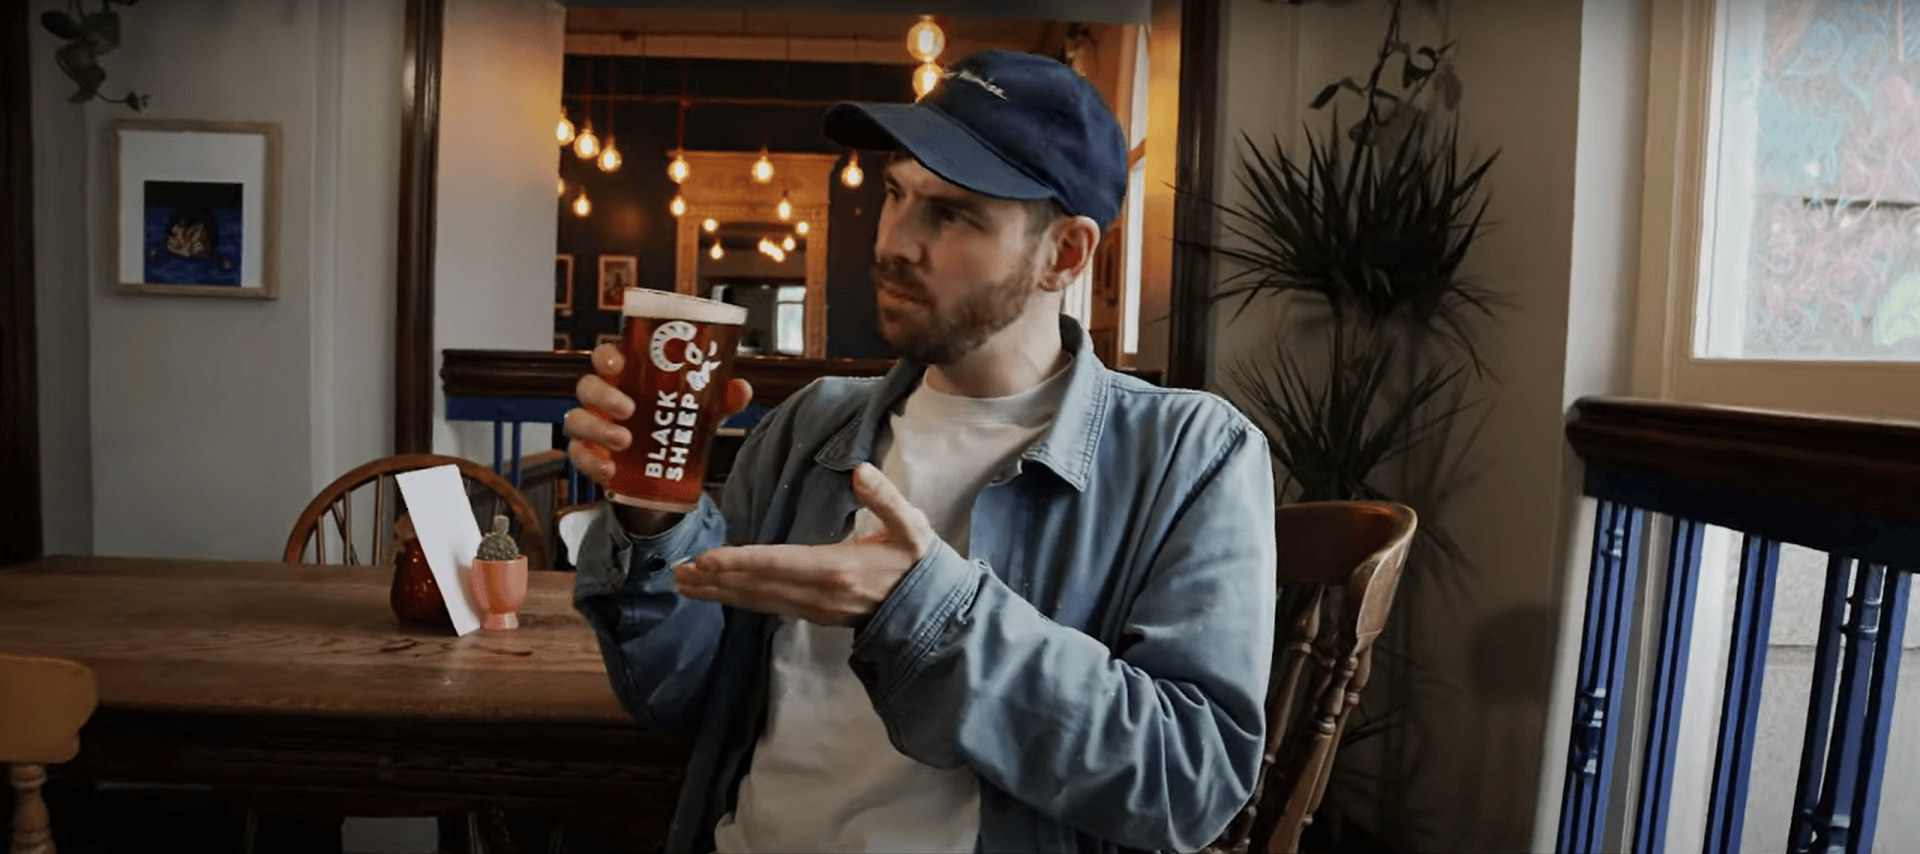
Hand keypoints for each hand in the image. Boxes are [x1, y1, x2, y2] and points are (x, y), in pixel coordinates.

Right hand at [564, 342, 752, 488]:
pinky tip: (609, 469)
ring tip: (624, 441)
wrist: (664, 470)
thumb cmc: (675, 422)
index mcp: (627, 377)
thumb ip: (721, 397)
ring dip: (597, 429)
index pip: (606, 357)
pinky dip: (590, 462)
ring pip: (577, 420)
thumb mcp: (701, 409)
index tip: (616, 363)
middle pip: (587, 386)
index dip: (605, 356)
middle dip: (603, 396)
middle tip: (628, 409)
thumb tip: (741, 389)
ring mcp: (593, 426)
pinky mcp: (590, 455)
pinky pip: (578, 455)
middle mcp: (604, 398)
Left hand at [674, 463, 934, 625]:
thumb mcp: (912, 526)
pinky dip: (739, 600)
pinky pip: (768, 607)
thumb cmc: (918, 563)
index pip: (777, 563)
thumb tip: (858, 471)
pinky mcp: (814, 615)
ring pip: (757, 601)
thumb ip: (885, 498)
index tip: (706, 559)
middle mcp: (818, 594)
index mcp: (836, 568)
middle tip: (677, 574)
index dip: (739, 562)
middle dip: (715, 580)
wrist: (931, 610)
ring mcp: (814, 609)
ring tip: (685, 585)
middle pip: (756, 586)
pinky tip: (721, 595)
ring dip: (720, 593)